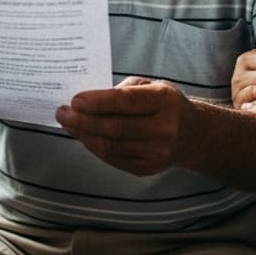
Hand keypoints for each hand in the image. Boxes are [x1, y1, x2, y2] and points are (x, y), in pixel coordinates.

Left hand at [55, 76, 191, 175]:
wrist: (193, 135)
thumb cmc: (165, 104)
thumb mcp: (151, 86)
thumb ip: (123, 91)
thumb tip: (88, 102)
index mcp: (164, 101)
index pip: (125, 102)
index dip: (96, 101)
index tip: (75, 100)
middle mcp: (163, 129)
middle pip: (113, 127)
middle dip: (82, 120)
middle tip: (62, 113)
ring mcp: (156, 152)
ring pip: (110, 146)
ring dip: (83, 135)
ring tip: (68, 124)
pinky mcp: (148, 168)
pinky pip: (113, 159)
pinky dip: (94, 147)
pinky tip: (84, 136)